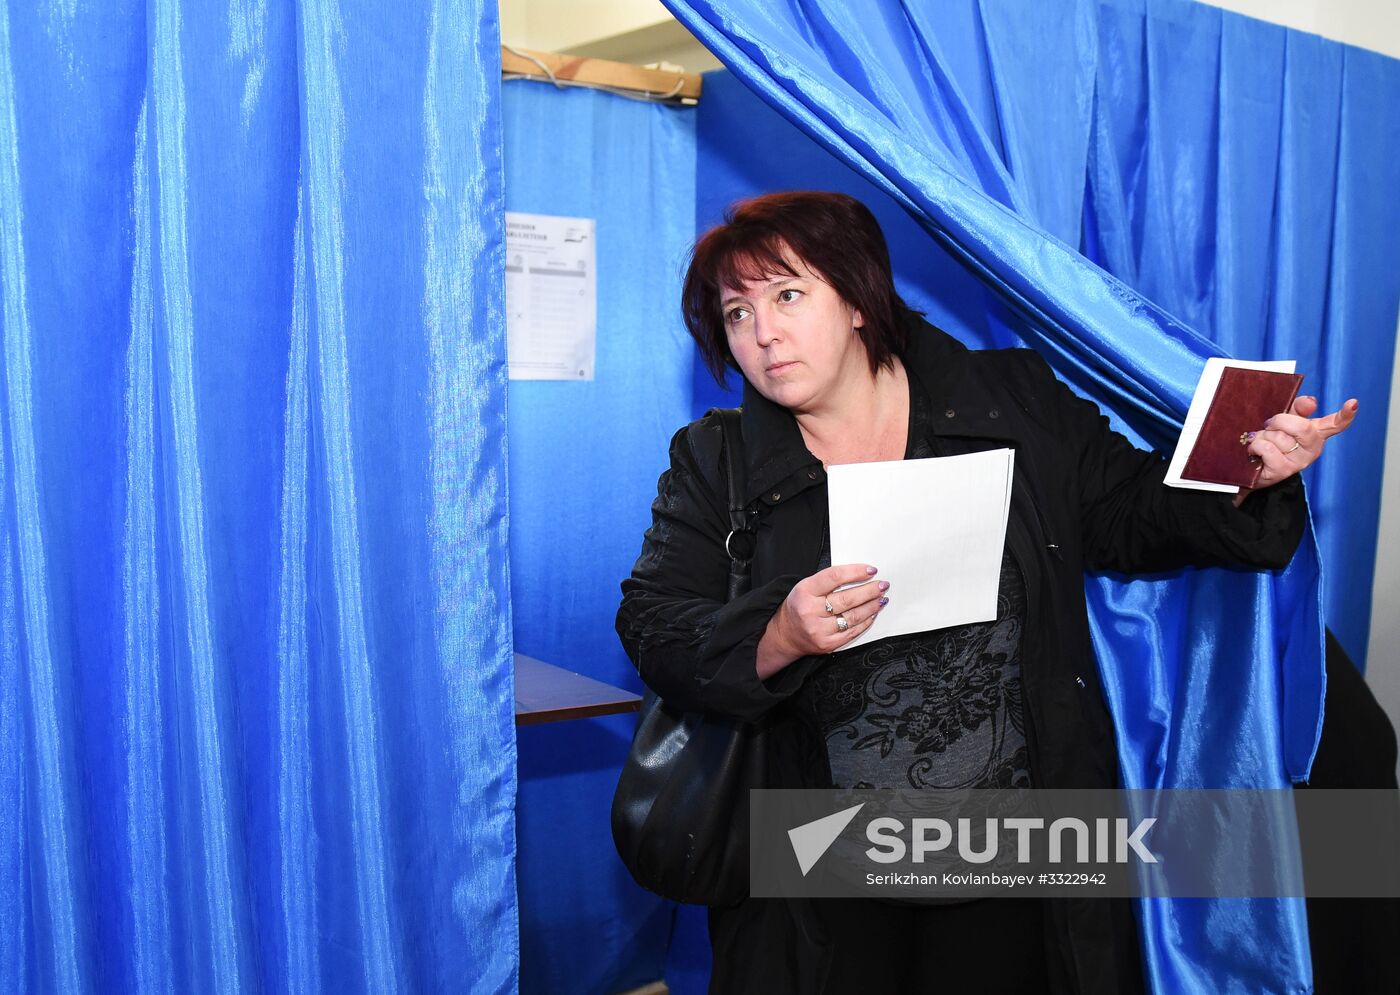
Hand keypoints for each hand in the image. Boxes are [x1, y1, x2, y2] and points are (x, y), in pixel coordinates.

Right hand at [755, 564, 887, 678]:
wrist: (786, 634)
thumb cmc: (799, 606)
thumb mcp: (806, 587)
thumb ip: (829, 581)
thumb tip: (860, 575)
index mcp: (804, 591)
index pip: (834, 577)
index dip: (855, 572)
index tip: (871, 570)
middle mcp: (810, 611)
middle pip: (847, 598)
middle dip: (870, 591)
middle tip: (883, 585)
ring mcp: (819, 630)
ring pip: (853, 616)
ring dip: (871, 606)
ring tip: (881, 598)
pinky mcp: (827, 644)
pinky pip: (852, 631)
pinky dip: (866, 621)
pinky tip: (872, 613)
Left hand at [1234, 395, 1358, 505]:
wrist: (1252, 467)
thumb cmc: (1271, 441)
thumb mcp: (1283, 422)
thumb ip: (1296, 409)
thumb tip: (1310, 402)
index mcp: (1315, 433)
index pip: (1335, 424)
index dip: (1345, 414)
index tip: (1353, 403)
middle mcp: (1312, 449)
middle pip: (1302, 427)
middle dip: (1279, 422)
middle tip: (1269, 427)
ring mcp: (1300, 462)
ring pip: (1279, 437)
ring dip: (1263, 436)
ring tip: (1263, 444)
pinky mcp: (1283, 470)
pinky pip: (1267, 448)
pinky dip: (1256, 446)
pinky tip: (1256, 453)